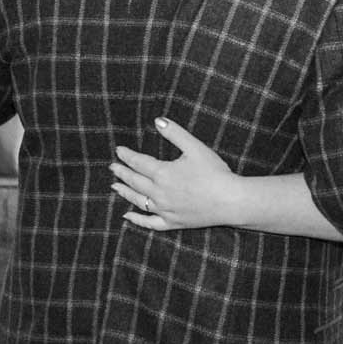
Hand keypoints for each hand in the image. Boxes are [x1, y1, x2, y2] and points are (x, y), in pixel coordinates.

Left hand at [110, 118, 247, 230]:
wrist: (230, 200)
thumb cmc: (215, 172)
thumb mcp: (195, 147)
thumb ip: (175, 133)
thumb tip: (157, 120)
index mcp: (163, 173)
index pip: (138, 162)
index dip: (127, 156)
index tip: (119, 150)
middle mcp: (159, 193)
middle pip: (135, 181)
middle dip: (122, 173)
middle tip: (112, 167)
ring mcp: (165, 210)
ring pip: (138, 201)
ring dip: (125, 192)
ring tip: (115, 187)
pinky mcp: (173, 222)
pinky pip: (150, 223)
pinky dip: (137, 220)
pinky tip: (127, 216)